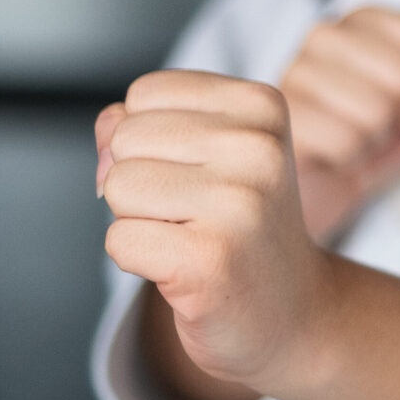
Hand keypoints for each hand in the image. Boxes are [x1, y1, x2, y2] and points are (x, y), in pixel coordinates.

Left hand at [97, 71, 333, 393]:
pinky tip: (185, 267)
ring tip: (191, 236)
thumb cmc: (239, 224)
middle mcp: (259, 147)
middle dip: (139, 180)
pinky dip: (137, 261)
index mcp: (263, 105)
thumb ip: (145, 123)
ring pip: (118, 187)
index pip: (145, 93)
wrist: (291, 307)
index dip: (150, 138)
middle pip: (126, 138)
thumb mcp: (206, 152)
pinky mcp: (211, 259)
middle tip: (194, 211)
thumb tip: (107, 128)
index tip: (198, 171)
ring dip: (138, 220)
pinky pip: (119, 241)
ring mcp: (240, 203)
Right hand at [278, 7, 399, 239]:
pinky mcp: (275, 115)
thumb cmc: (374, 140)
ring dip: (375, 141)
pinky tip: (331, 156)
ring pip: (378, 111)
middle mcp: (326, 35)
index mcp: (366, 20)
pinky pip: (346, 142)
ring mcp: (295, 71)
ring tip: (353, 141)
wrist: (317, 189)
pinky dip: (350, 160)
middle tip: (376, 127)